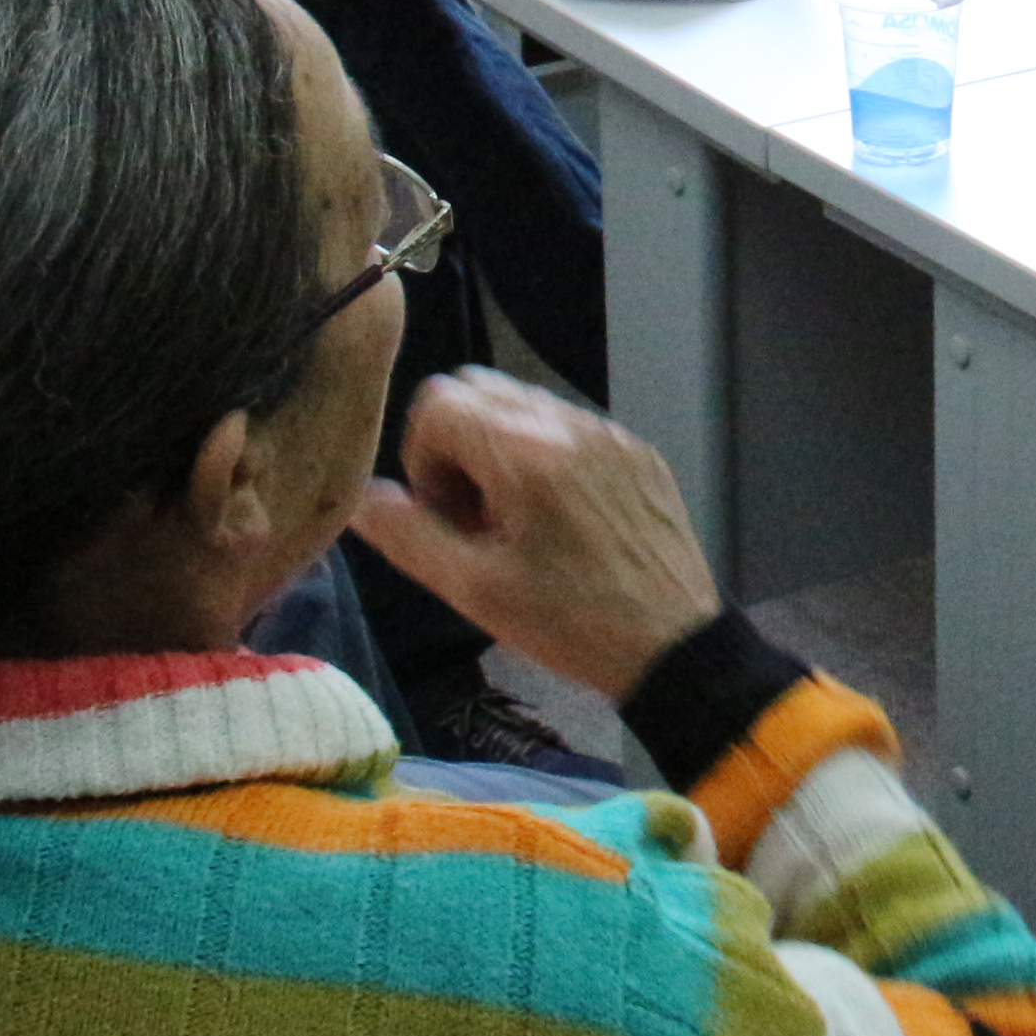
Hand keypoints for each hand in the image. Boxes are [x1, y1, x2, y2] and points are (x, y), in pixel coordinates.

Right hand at [361, 369, 725, 704]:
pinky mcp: (638, 453)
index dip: (422, 458)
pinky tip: (562, 524)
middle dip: (457, 446)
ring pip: (526, 406)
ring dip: (500, 451)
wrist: (673, 646)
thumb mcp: (474, 590)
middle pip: (479, 389)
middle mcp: (569, 422)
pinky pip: (571, 430)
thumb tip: (362, 496)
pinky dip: (548, 459)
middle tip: (474, 517)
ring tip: (517, 524)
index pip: (438, 402)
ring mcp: (610, 433)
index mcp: (524, 450)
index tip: (446, 517)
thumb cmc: (568, 622)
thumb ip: (408, 536)